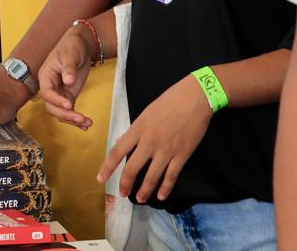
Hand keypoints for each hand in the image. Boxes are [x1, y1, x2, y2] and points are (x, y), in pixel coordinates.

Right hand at [38, 25, 96, 129]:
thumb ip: (69, 68)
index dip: (56, 100)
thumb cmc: (71, 47)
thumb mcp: (70, 54)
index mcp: (46, 76)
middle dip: (65, 114)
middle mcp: (50, 87)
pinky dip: (76, 119)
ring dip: (72, 120)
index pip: (46, 93)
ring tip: (87, 123)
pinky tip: (86, 125)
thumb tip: (68, 81)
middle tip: (80, 118)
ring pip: (60, 112)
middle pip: (51, 106)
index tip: (69, 104)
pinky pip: (69, 110)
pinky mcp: (68, 96)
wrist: (79, 45)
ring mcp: (59, 93)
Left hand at [97, 74, 212, 202]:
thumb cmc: (170, 100)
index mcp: (138, 128)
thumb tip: (124, 142)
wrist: (195, 98)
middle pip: (132, 168)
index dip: (108, 167)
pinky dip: (165, 188)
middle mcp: (149, 142)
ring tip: (140, 199)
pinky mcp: (182, 155)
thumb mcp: (147, 112)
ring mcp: (166, 150)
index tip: (100, 178)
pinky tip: (161, 196)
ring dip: (144, 191)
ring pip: (151, 177)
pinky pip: (171, 176)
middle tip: (122, 194)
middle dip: (125, 184)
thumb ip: (136, 129)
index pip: (117, 151)